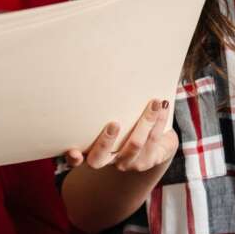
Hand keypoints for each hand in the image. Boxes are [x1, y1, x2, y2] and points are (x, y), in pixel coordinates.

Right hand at [63, 98, 179, 171]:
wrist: (158, 141)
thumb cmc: (129, 122)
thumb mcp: (116, 114)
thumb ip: (106, 103)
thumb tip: (103, 71)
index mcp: (93, 150)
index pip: (76, 160)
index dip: (72, 158)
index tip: (72, 150)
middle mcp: (108, 160)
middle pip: (99, 159)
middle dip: (105, 141)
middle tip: (113, 124)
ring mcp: (128, 162)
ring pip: (135, 144)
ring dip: (145, 121)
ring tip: (153, 103)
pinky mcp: (147, 161)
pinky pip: (154, 139)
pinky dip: (159, 120)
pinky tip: (162, 106)